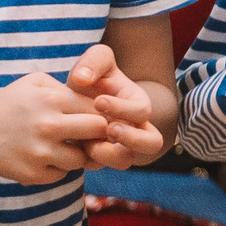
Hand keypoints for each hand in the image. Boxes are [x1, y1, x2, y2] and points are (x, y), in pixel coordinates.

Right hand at [0, 72, 109, 184]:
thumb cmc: (9, 105)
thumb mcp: (34, 83)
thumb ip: (66, 87)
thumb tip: (100, 101)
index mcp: (51, 99)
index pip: (98, 109)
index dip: (101, 114)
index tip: (95, 119)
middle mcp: (48, 125)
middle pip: (98, 131)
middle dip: (96, 134)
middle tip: (86, 135)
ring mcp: (40, 152)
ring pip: (82, 158)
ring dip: (76, 154)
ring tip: (61, 146)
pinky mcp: (33, 174)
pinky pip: (62, 174)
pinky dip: (57, 168)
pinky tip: (43, 157)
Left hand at [65, 42, 164, 168]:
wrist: (72, 95)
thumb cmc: (91, 76)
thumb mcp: (96, 60)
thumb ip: (94, 60)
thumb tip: (83, 79)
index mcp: (136, 104)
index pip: (143, 111)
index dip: (123, 108)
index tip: (99, 101)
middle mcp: (134, 128)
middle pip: (153, 143)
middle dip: (132, 138)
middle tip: (110, 128)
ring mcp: (119, 145)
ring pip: (126, 161)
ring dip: (108, 155)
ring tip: (88, 143)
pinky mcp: (100, 156)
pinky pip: (99, 166)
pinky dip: (87, 160)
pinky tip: (73, 146)